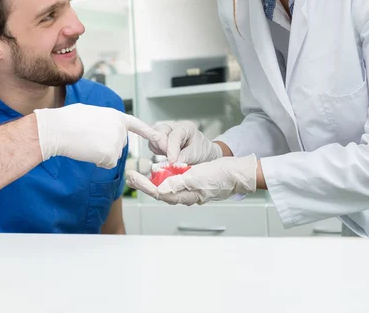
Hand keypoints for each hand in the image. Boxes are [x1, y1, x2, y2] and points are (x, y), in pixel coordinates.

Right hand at [34, 103, 160, 168]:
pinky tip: (87, 152)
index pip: (136, 125)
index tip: (158, 138)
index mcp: (116, 116)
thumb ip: (105, 122)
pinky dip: (97, 162)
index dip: (147, 132)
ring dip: (100, 155)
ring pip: (112, 156)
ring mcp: (117, 142)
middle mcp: (121, 129)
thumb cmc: (69, 120)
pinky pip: (107, 164)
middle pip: (119, 145)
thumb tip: (104, 130)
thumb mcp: (92, 113)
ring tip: (86, 143)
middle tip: (88, 139)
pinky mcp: (111, 154)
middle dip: (106, 147)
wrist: (59, 129)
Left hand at [126, 154, 257, 205]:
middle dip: (144, 185)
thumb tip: (160, 189)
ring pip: (166, 187)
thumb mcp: (199, 177)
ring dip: (152, 181)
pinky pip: (175, 182)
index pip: (160, 193)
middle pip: (160, 192)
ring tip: (139, 175)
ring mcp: (190, 189)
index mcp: (187, 196)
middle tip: (130, 176)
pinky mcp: (193, 182)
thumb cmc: (222, 175)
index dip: (144, 186)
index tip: (133, 177)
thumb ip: (179, 183)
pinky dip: (164, 177)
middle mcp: (186, 195)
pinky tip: (159, 172)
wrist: (238, 173)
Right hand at [147, 121, 222, 164]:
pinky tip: (167, 154)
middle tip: (171, 158)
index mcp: (185, 127)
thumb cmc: (200, 150)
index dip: (171, 149)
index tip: (172, 161)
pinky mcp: (158, 138)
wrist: (201, 152)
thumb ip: (185, 157)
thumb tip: (173, 163)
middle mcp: (172, 126)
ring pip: (153, 138)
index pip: (174, 135)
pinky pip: (152, 145)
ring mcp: (164, 131)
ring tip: (171, 156)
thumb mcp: (196, 154)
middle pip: (159, 131)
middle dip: (162, 146)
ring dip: (160, 150)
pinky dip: (157, 152)